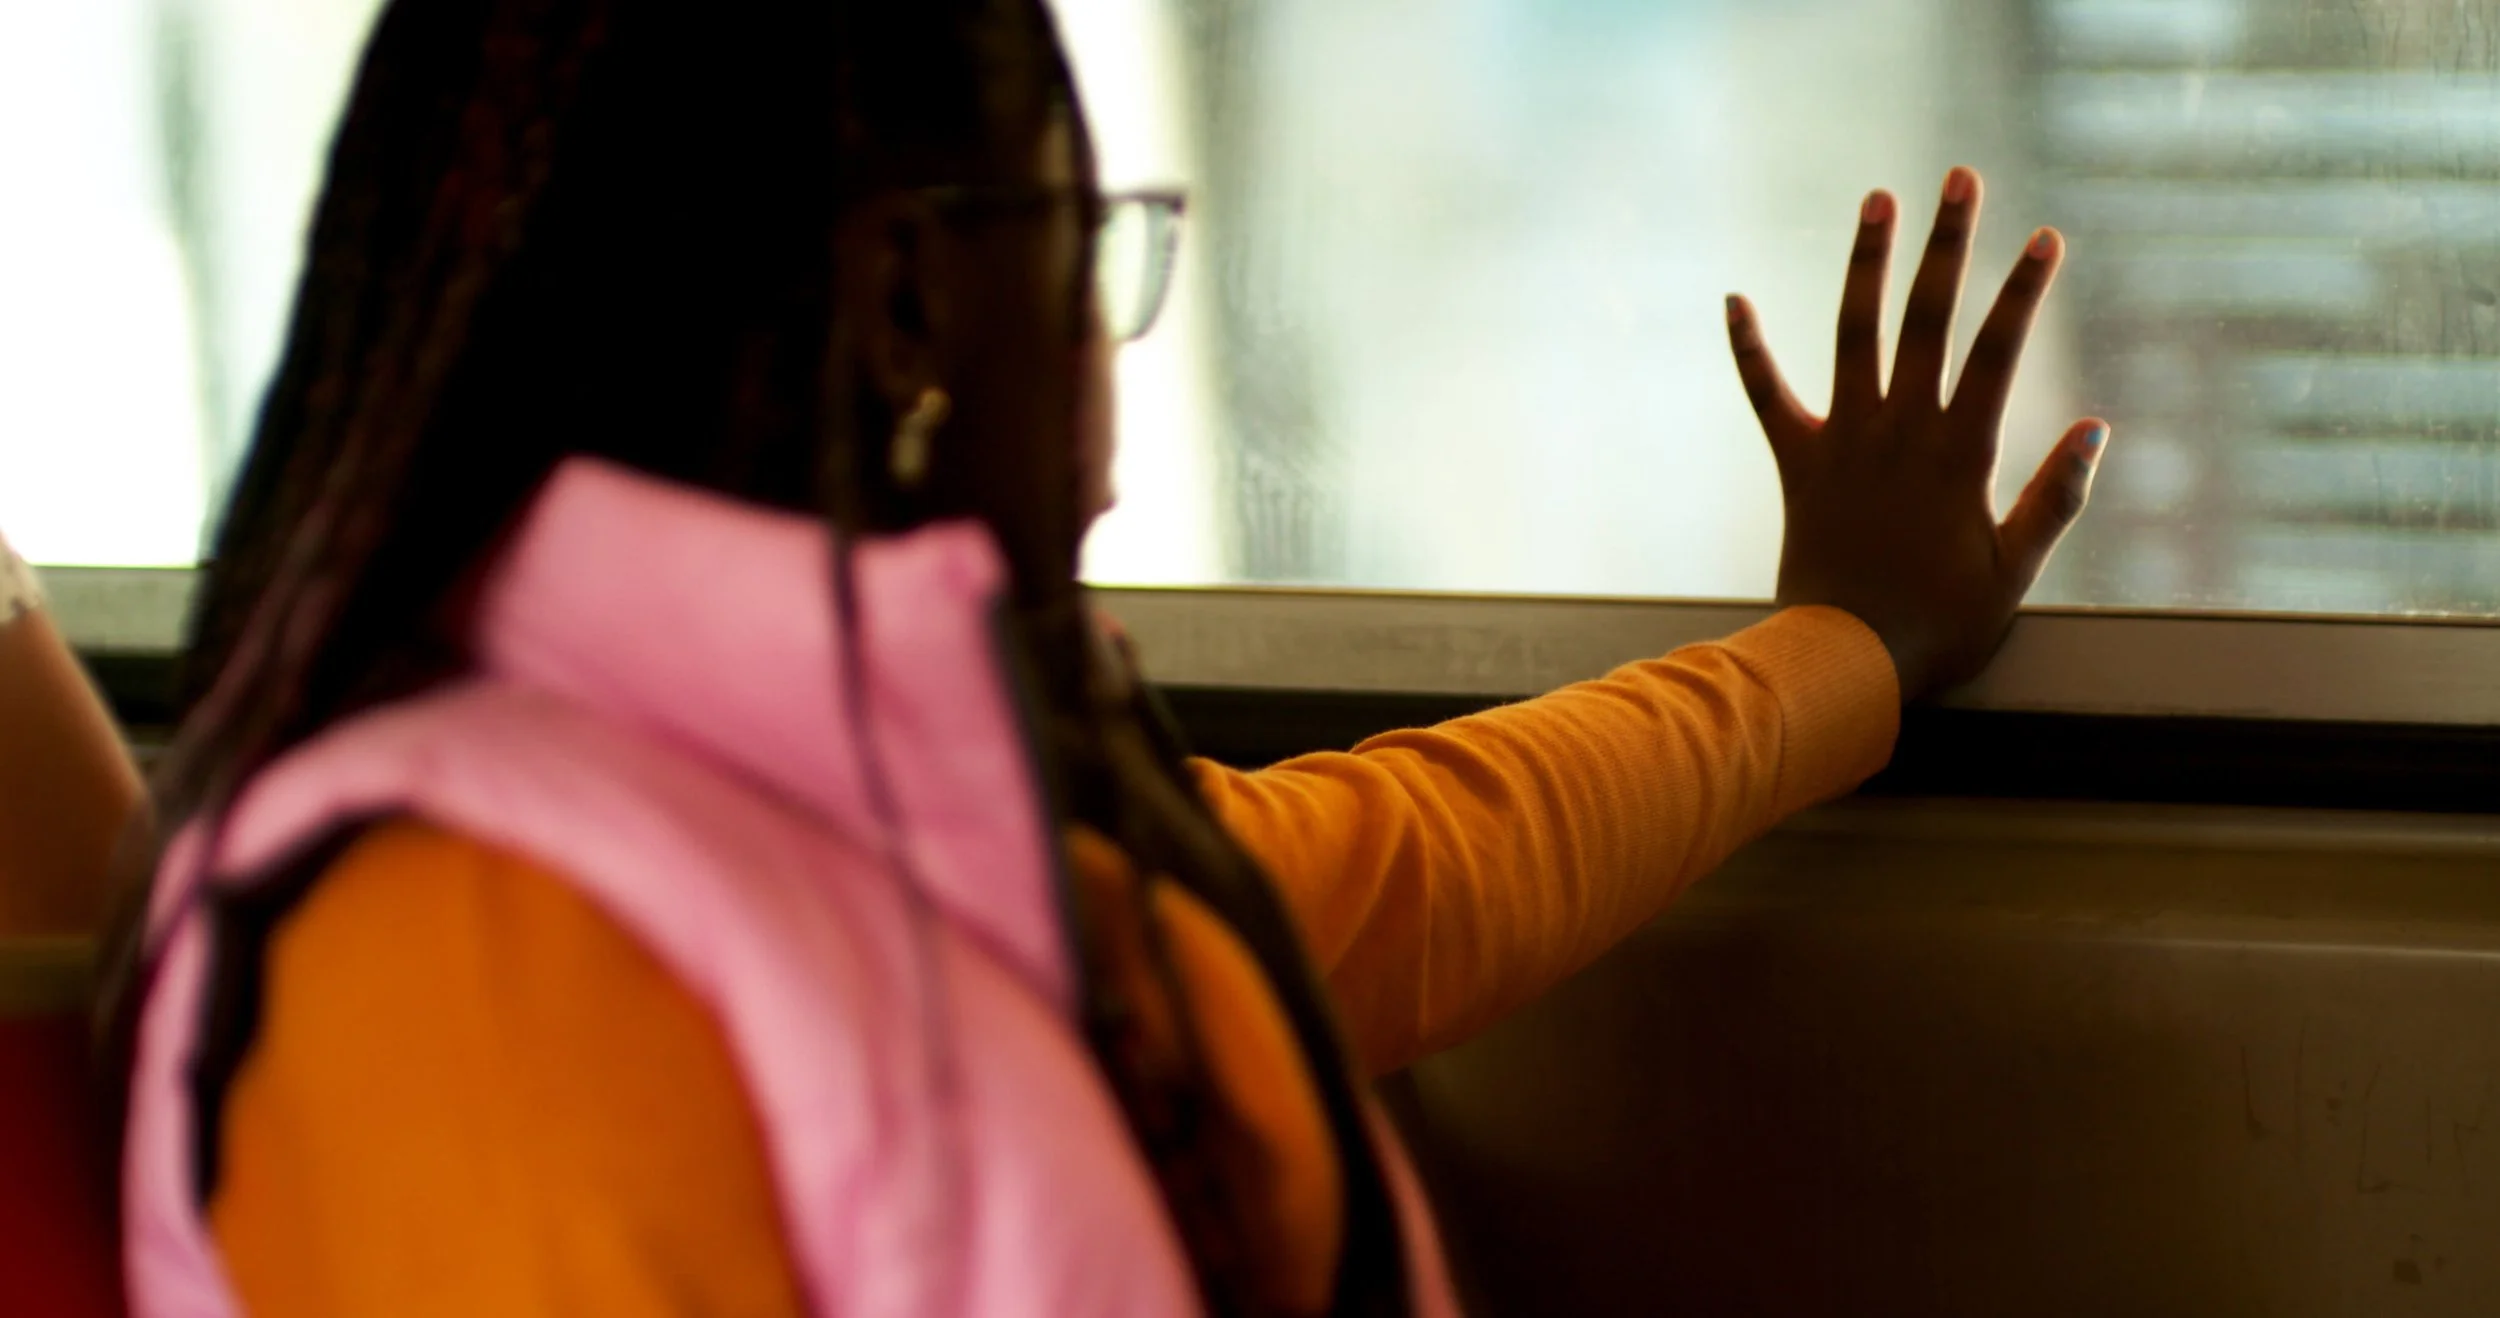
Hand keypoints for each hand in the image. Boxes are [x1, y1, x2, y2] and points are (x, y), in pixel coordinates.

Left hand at [1727, 167, 2108, 700]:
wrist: (1844, 663)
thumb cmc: (1939, 626)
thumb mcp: (2014, 569)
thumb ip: (2054, 497)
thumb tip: (2096, 429)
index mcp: (1957, 454)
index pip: (1997, 352)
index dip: (2022, 292)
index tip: (2044, 237)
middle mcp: (1898, 432)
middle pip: (1926, 320)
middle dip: (1948, 245)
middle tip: (1962, 178)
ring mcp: (1843, 442)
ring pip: (1854, 334)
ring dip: (1865, 263)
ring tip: (1878, 200)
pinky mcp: (1797, 463)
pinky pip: (1766, 395)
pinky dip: (1749, 348)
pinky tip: (1734, 297)